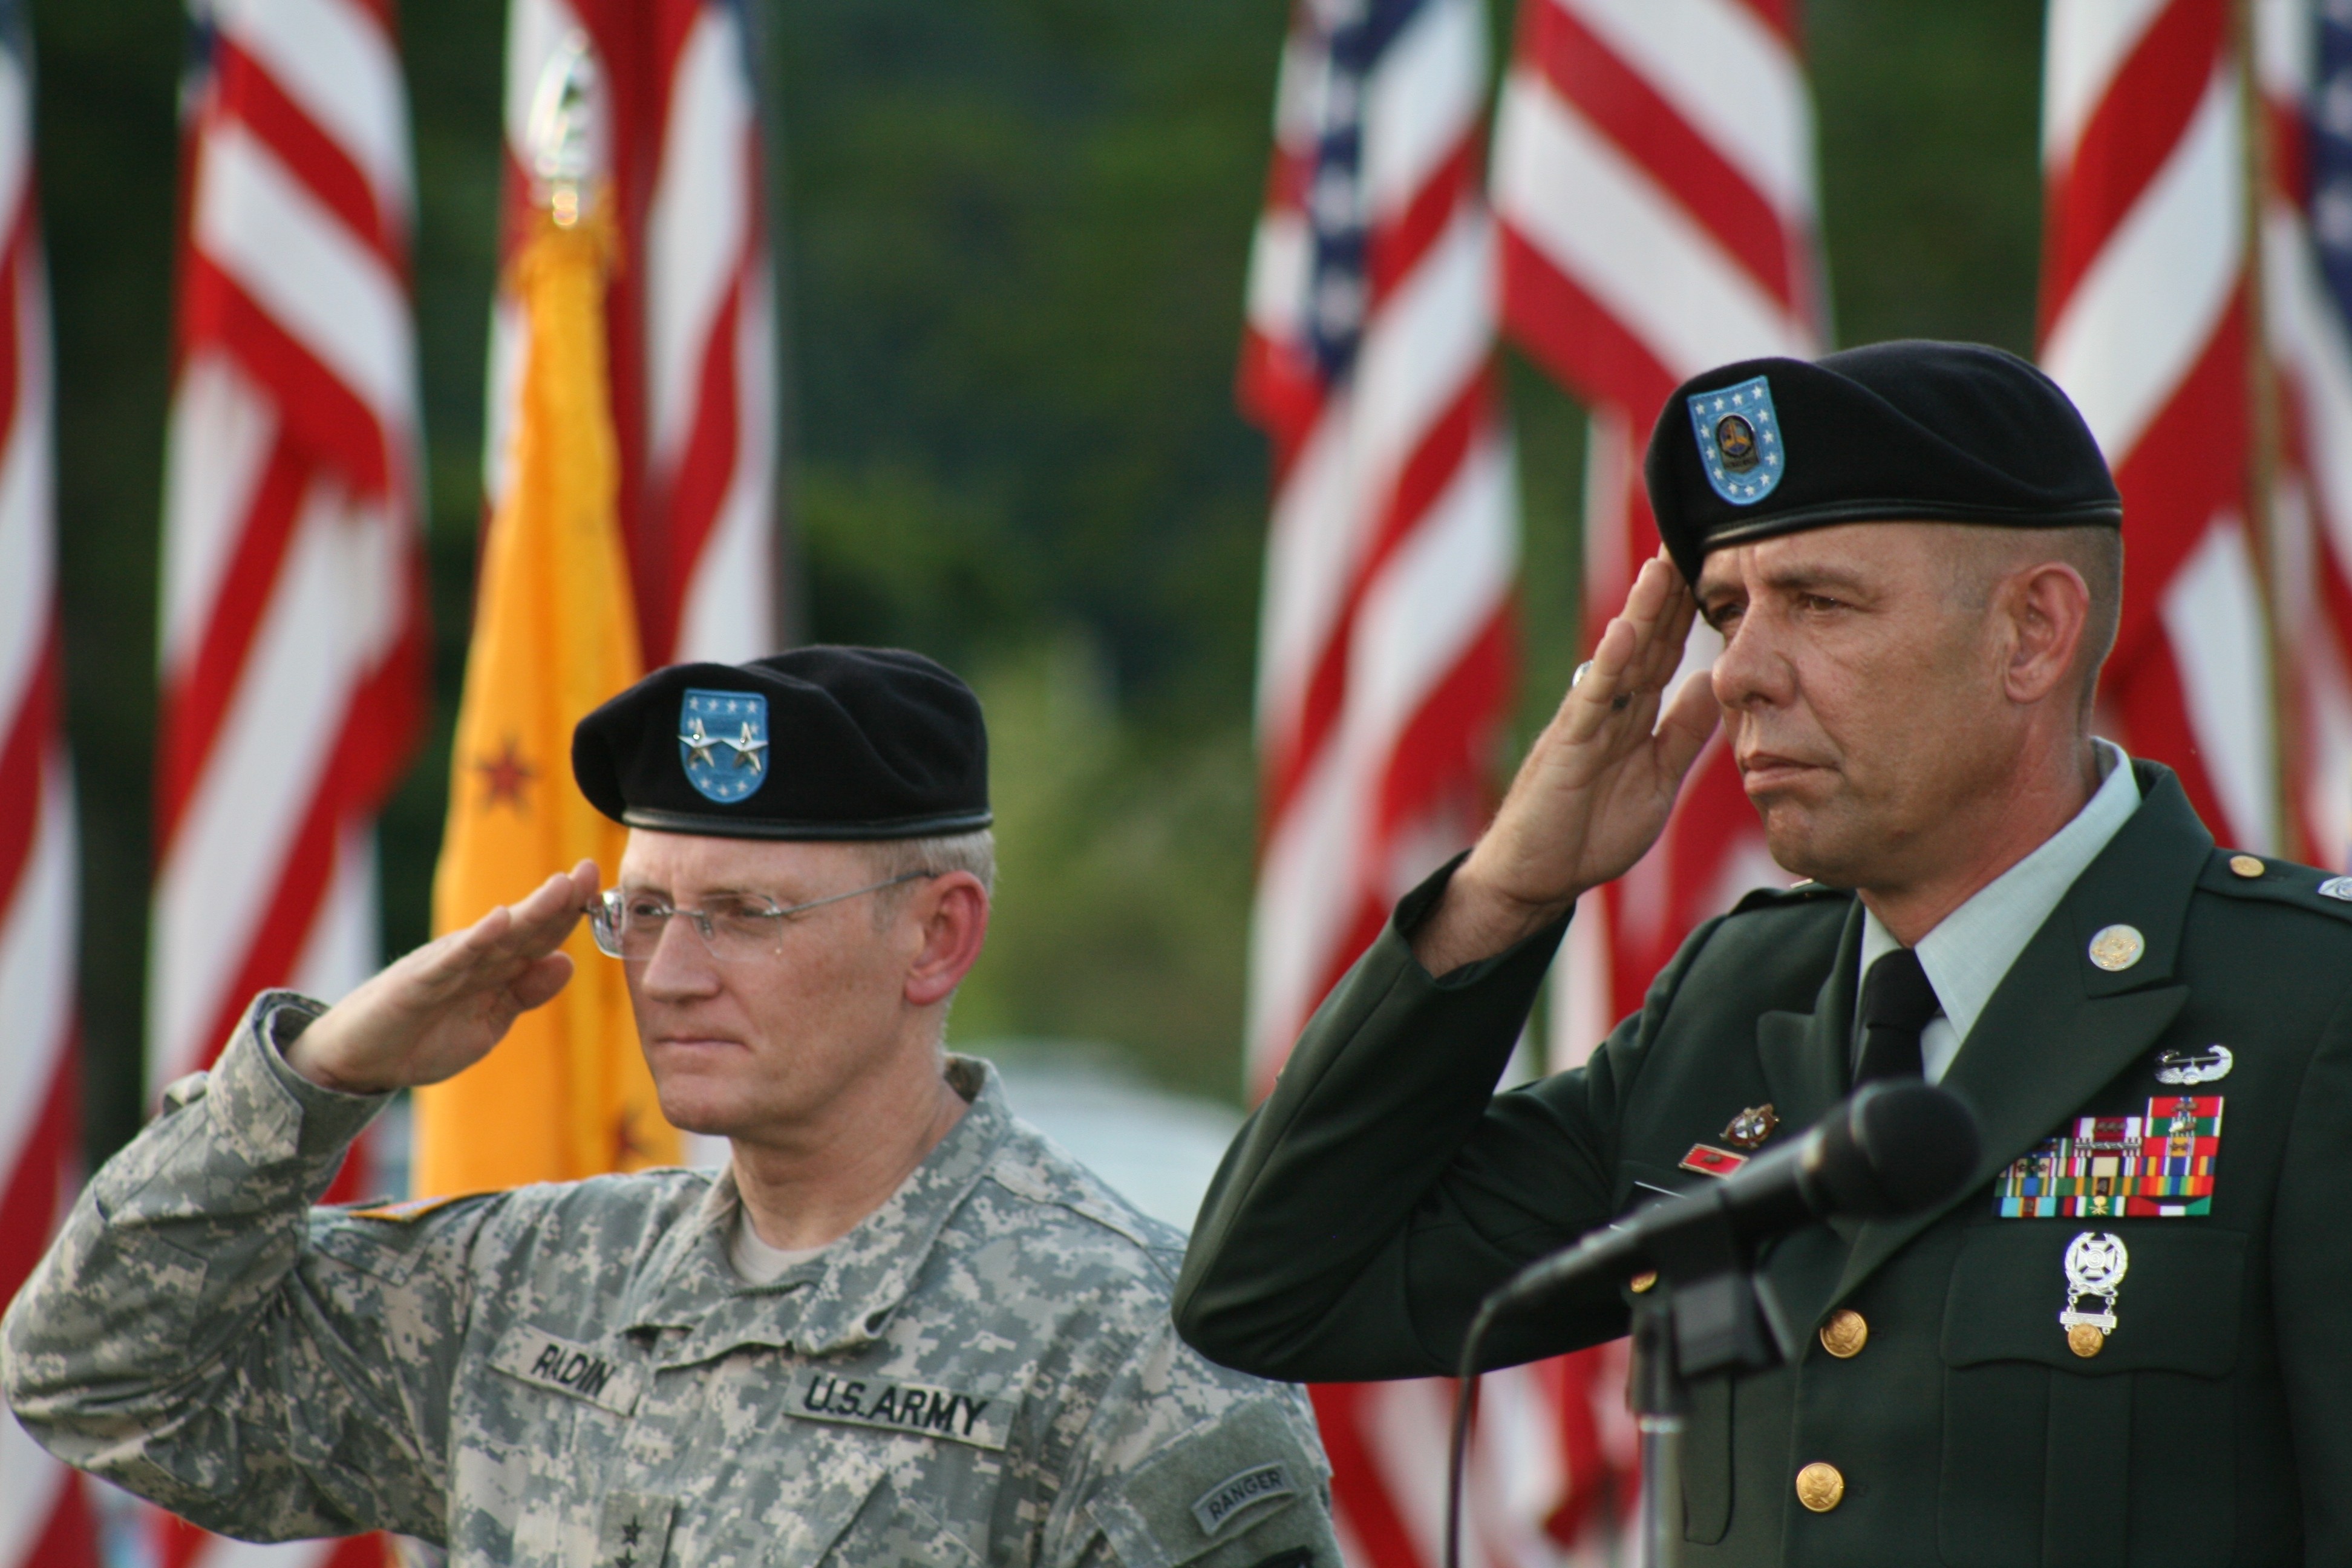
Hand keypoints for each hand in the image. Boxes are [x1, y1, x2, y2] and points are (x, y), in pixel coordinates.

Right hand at [282, 861, 600, 1094]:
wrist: (363, 1059)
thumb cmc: (427, 1036)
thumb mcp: (491, 1021)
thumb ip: (526, 992)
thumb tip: (567, 962)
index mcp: (495, 967)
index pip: (540, 936)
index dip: (571, 913)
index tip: (602, 887)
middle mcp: (475, 957)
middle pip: (525, 926)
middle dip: (559, 900)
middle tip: (591, 870)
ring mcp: (447, 965)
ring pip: (496, 935)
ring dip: (529, 910)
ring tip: (561, 886)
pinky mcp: (419, 981)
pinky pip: (451, 959)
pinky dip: (476, 940)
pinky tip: (498, 920)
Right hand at [1413, 552, 1719, 973]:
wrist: (1534, 878)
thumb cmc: (1587, 831)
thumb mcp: (1657, 780)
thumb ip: (1683, 733)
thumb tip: (1713, 682)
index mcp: (1632, 716)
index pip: (1668, 652)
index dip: (1691, 611)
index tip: (1716, 563)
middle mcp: (1608, 708)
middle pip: (1647, 640)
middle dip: (1669, 591)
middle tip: (1692, 535)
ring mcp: (1585, 722)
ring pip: (1620, 657)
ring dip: (1642, 611)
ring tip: (1663, 564)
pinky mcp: (1566, 746)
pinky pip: (1591, 699)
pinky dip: (1610, 664)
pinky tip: (1627, 630)